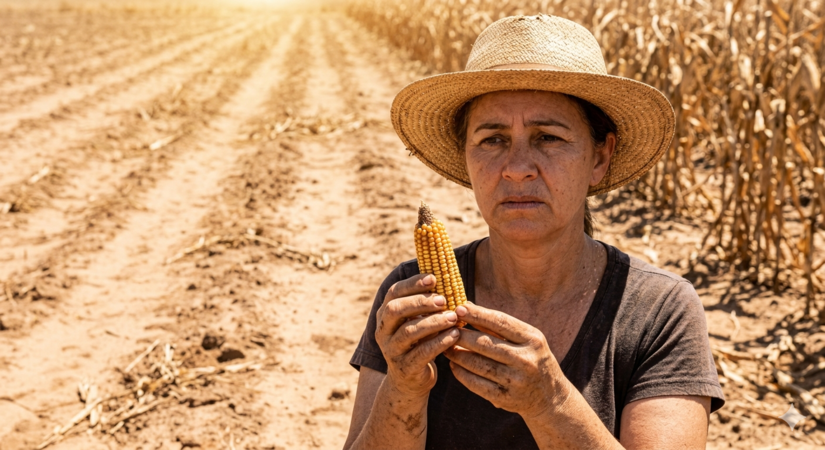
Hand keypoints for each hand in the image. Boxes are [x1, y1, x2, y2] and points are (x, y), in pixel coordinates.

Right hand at [375, 274, 460, 397]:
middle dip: (419, 302)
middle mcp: (383, 331)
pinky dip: (439, 342)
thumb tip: (449, 280)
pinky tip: (454, 335)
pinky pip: (422, 353)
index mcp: (385, 315)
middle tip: (443, 299)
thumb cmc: (419, 343)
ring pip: (409, 332)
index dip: (413, 283)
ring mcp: (391, 350)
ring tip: (453, 317)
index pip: (394, 293)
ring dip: (433, 322)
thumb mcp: (418, 322)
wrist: (410, 381)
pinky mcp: (405, 368)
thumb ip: (427, 305)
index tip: (434, 278)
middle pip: (395, 310)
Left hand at [444, 303, 568, 419]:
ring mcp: (516, 381)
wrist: (550, 398)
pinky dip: (462, 374)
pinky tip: (454, 365)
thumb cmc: (532, 359)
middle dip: (462, 335)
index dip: (478, 315)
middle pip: (486, 344)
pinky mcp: (506, 399)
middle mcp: (526, 360)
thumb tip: (467, 306)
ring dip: (458, 354)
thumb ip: (498, 325)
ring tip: (446, 347)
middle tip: (446, 328)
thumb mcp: (525, 339)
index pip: (501, 323)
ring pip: (478, 365)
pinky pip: (477, 384)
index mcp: (533, 339)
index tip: (459, 308)